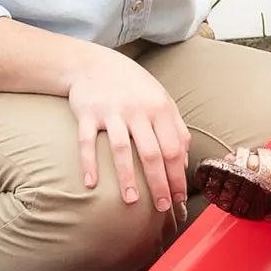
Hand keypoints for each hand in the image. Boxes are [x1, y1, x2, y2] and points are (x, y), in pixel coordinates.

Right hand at [65, 44, 190, 213]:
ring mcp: (111, 112)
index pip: (174, 149)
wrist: (94, 63)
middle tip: (161, 207)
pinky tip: (91, 183)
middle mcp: (137, 110)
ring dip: (127, 178)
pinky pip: (87, 141)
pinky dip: (89, 163)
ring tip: (131, 201)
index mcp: (159, 108)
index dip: (177, 176)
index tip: (179, 198)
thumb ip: (175, 128)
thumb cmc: (133, 86)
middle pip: (152, 153)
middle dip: (158, 183)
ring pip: (121, 150)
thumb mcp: (160, 99)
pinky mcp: (87, 113)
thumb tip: (183, 162)